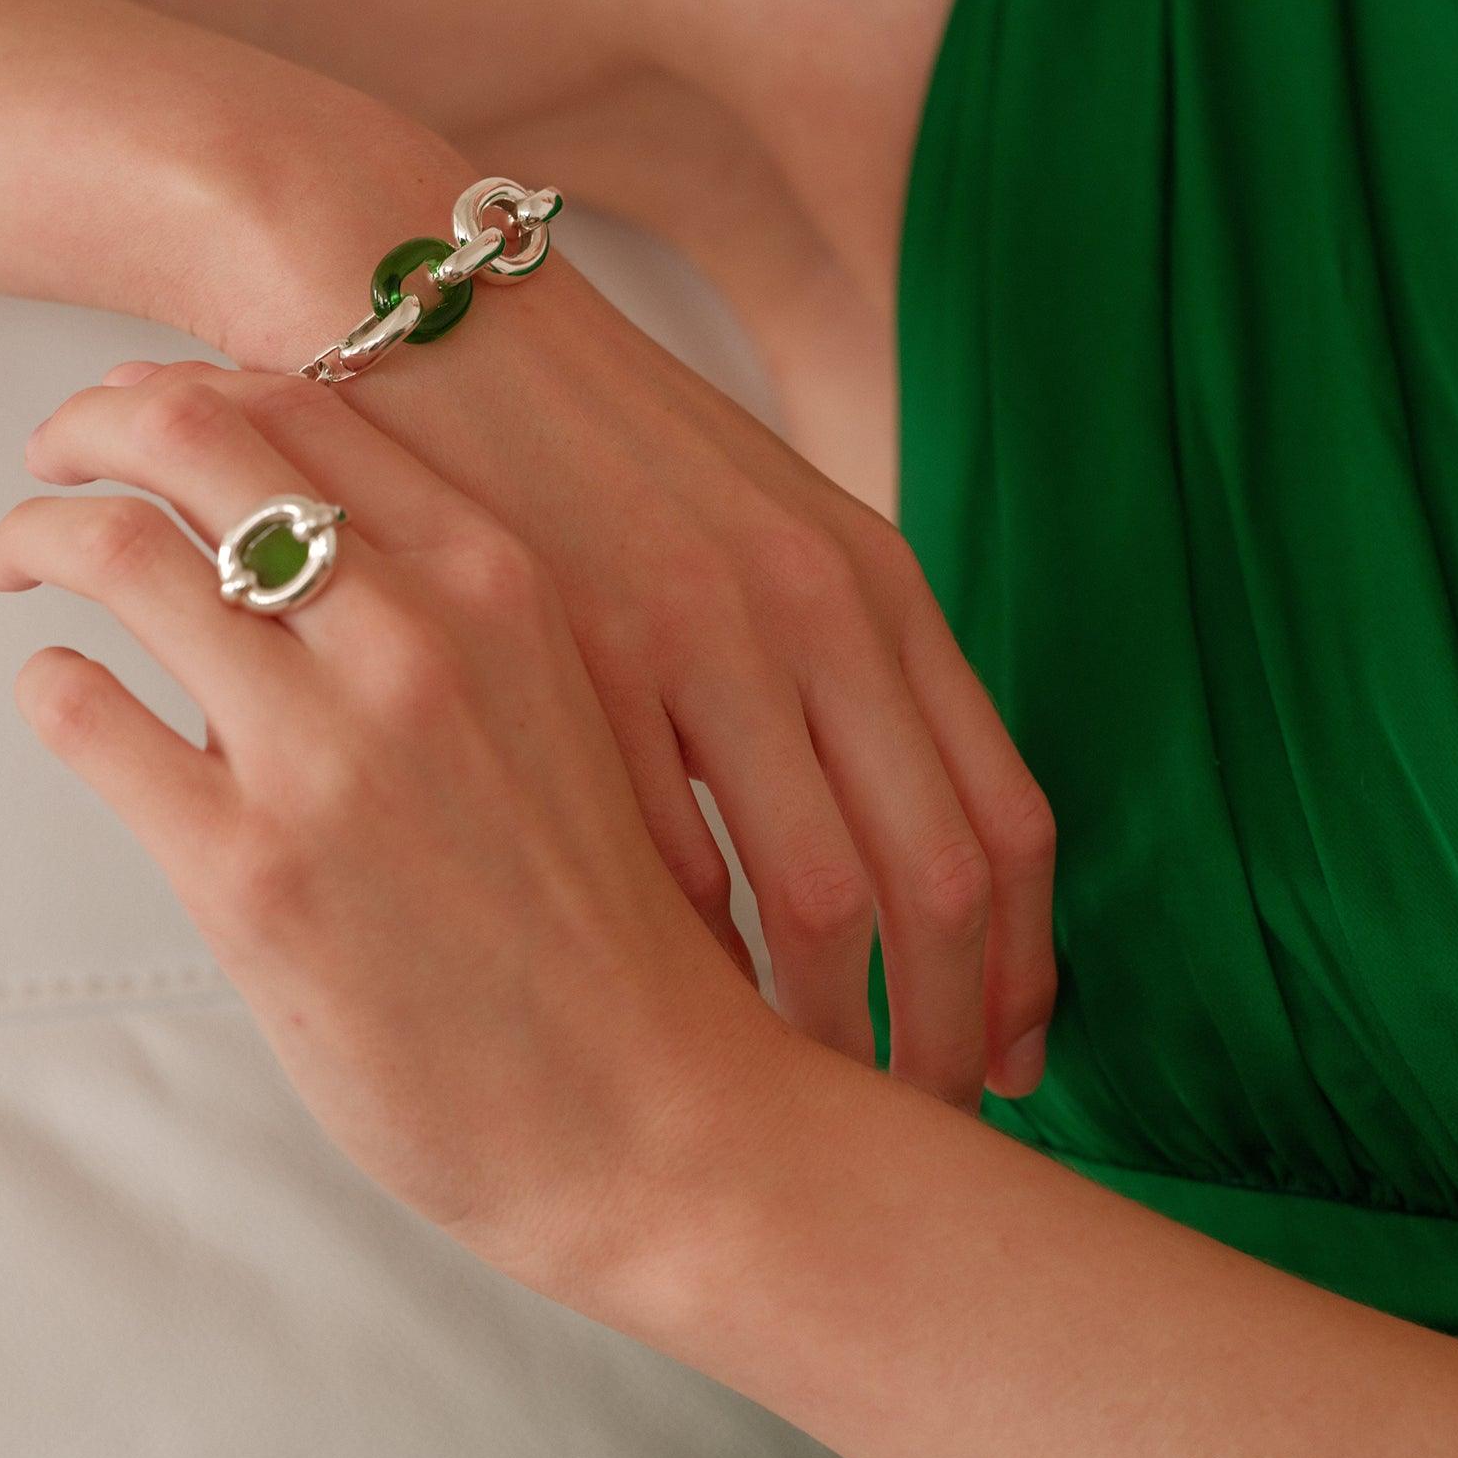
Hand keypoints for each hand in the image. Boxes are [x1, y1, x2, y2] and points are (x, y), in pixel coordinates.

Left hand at [0, 363, 796, 1291]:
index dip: (186, 388)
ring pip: (119, 553)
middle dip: (87, 426)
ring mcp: (331, 754)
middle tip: (46, 459)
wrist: (655, 1113)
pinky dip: (51, 682)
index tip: (130, 414)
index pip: (301, 403)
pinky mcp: (252, 875)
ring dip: (36, 535)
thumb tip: (270, 539)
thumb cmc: (603, 918)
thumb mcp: (555, 712)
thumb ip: (436, 617)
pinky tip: (61, 692)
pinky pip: (86, 714)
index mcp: (501, 583)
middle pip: (195, 437)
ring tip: (13, 560)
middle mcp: (417, 638)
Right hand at [184, 242, 1056, 1105]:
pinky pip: (668, 861)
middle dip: (943, 1039)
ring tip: (811, 1114)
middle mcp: (819, 615)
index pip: (1007, 824)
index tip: (1005, 1072)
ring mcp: (703, 637)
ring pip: (822, 896)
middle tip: (917, 1132)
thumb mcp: (759, 537)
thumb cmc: (598, 456)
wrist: (434, 325)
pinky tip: (675, 1027)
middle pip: (940, 885)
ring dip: (831, 1033)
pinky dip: (692, 972)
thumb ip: (841, 678)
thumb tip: (898, 859)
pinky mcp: (579, 661)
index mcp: (882, 591)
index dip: (1023, 976)